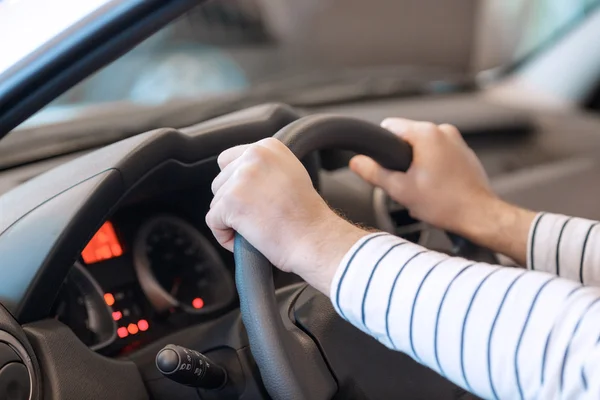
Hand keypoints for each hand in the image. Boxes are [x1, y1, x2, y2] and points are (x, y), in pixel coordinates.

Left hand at [207, 138, 366, 293]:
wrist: (314, 239)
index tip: (255, 200)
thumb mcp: (291, 174)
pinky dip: (225, 235)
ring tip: (257, 227)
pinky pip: (213, 221)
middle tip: (260, 216)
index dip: (238, 185)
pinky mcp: (230, 202)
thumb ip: (265, 167)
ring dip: (230, 219)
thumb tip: (240, 172)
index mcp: (268, 147)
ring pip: (216, 202)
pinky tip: (247, 239)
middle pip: (221, 181)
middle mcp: (254, 156)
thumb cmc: (307, 216)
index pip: (229, 160)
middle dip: (234, 202)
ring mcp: (241, 178)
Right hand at [350, 118, 494, 232]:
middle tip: (406, 183)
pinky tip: (436, 188)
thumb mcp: (399, 190)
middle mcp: (443, 131)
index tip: (384, 166)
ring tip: (423, 187)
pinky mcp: (463, 153)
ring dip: (416, 164)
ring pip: (422, 147)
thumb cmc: (445, 203)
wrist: (478, 215)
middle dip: (400, 159)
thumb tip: (356, 162)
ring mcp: (456, 141)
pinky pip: (438, 154)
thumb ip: (373, 172)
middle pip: (406, 137)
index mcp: (426, 134)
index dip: (381, 146)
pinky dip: (432, 167)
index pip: (389, 126)